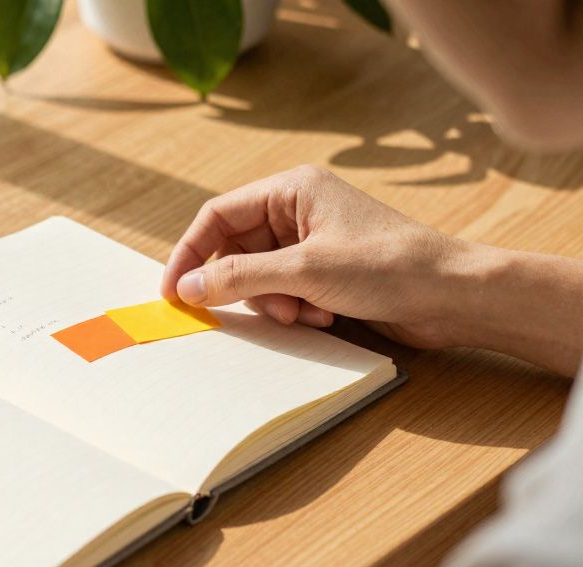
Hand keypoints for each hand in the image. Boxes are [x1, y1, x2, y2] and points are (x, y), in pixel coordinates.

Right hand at [161, 165, 488, 348]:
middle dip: (243, 285)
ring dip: (272, 302)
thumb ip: (239, 277)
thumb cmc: (389, 267)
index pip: (218, 216)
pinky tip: (324, 316)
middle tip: (258, 309)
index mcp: (292, 189)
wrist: (453, 296)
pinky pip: (283, 292)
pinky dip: (293, 309)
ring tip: (304, 312)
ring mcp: (312, 242)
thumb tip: (187, 288)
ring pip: (258, 276)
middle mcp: (299, 210)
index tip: (174, 291)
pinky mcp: (325, 272)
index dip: (191, 253)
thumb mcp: (305, 271)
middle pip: (236, 249)